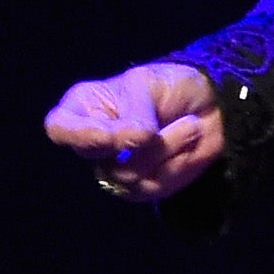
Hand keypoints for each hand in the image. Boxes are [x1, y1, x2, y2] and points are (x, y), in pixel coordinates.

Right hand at [43, 62, 224, 201]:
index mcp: (85, 107)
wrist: (213, 106)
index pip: (60, 128)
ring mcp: (117, 167)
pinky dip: (176, 164)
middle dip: (128, 144)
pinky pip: (152, 186)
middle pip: (92, 155)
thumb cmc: (170, 86)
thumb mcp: (148, 86)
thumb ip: (135, 114)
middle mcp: (95, 140)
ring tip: (190, 125)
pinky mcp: (142, 187)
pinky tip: (189, 144)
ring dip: (166, 148)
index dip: (79, 136)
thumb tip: (134, 140)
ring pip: (127, 173)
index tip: (108, 136)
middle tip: (154, 132)